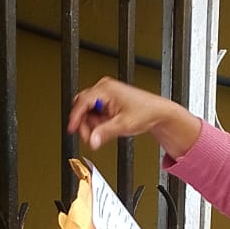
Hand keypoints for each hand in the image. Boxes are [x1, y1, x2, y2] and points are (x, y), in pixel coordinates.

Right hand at [67, 77, 201, 157]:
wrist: (157, 113)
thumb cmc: (145, 112)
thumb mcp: (122, 125)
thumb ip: (104, 133)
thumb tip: (91, 140)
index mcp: (106, 89)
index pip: (82, 102)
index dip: (75, 117)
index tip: (72, 129)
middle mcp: (104, 88)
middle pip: (82, 105)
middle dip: (84, 122)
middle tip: (90, 136)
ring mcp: (106, 93)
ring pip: (87, 109)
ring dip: (92, 123)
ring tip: (103, 130)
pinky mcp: (108, 100)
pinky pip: (95, 111)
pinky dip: (97, 121)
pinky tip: (106, 126)